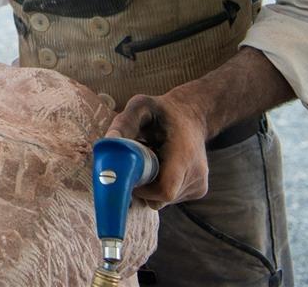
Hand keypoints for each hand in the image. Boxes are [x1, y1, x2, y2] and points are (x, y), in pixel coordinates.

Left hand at [105, 93, 210, 207]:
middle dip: (141, 186)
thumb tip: (108, 141)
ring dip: (150, 186)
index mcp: (183, 154)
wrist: (191, 115)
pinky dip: (159, 187)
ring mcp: (199, 185)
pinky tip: (161, 167)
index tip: (129, 174)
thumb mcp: (141, 107)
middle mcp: (196, 174)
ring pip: (163, 200)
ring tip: (151, 161)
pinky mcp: (199, 190)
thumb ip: (125, 123)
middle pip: (160, 198)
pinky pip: (170, 198)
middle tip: (135, 164)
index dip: (141, 189)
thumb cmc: (161, 111)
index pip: (164, 190)